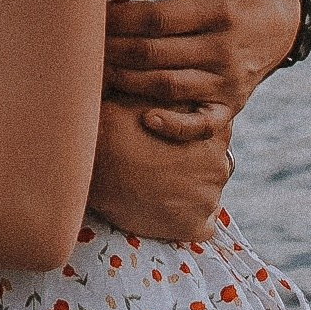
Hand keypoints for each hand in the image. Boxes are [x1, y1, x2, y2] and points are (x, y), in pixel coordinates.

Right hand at [86, 96, 231, 243]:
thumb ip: (172, 96)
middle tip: (162, 163)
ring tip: (157, 186)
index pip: (217, 134)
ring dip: (188, 192)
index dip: (194, 136)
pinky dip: (185, 219)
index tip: (174, 139)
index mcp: (212, 133)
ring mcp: (208, 199)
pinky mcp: (194, 227)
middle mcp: (219, 167)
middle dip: (194, 165)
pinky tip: (163, 209)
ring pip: (206, 195)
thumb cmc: (116, 126)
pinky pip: (200, 225)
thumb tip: (175, 81)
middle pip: (214, 165)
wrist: (91, 168)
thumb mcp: (147, 98)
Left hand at [104, 0, 301, 118]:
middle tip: (82, 45)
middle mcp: (223, 49)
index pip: (159, 18)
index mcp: (220, 10)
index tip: (94, 14)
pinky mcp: (231, 105)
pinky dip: (175, 128)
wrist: (287, 24)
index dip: (122, 19)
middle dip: (114, 51)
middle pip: (156, 55)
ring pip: (169, 88)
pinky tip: (146, 119)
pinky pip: (202, 125)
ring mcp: (227, 81)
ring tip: (97, 72)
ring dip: (129, 83)